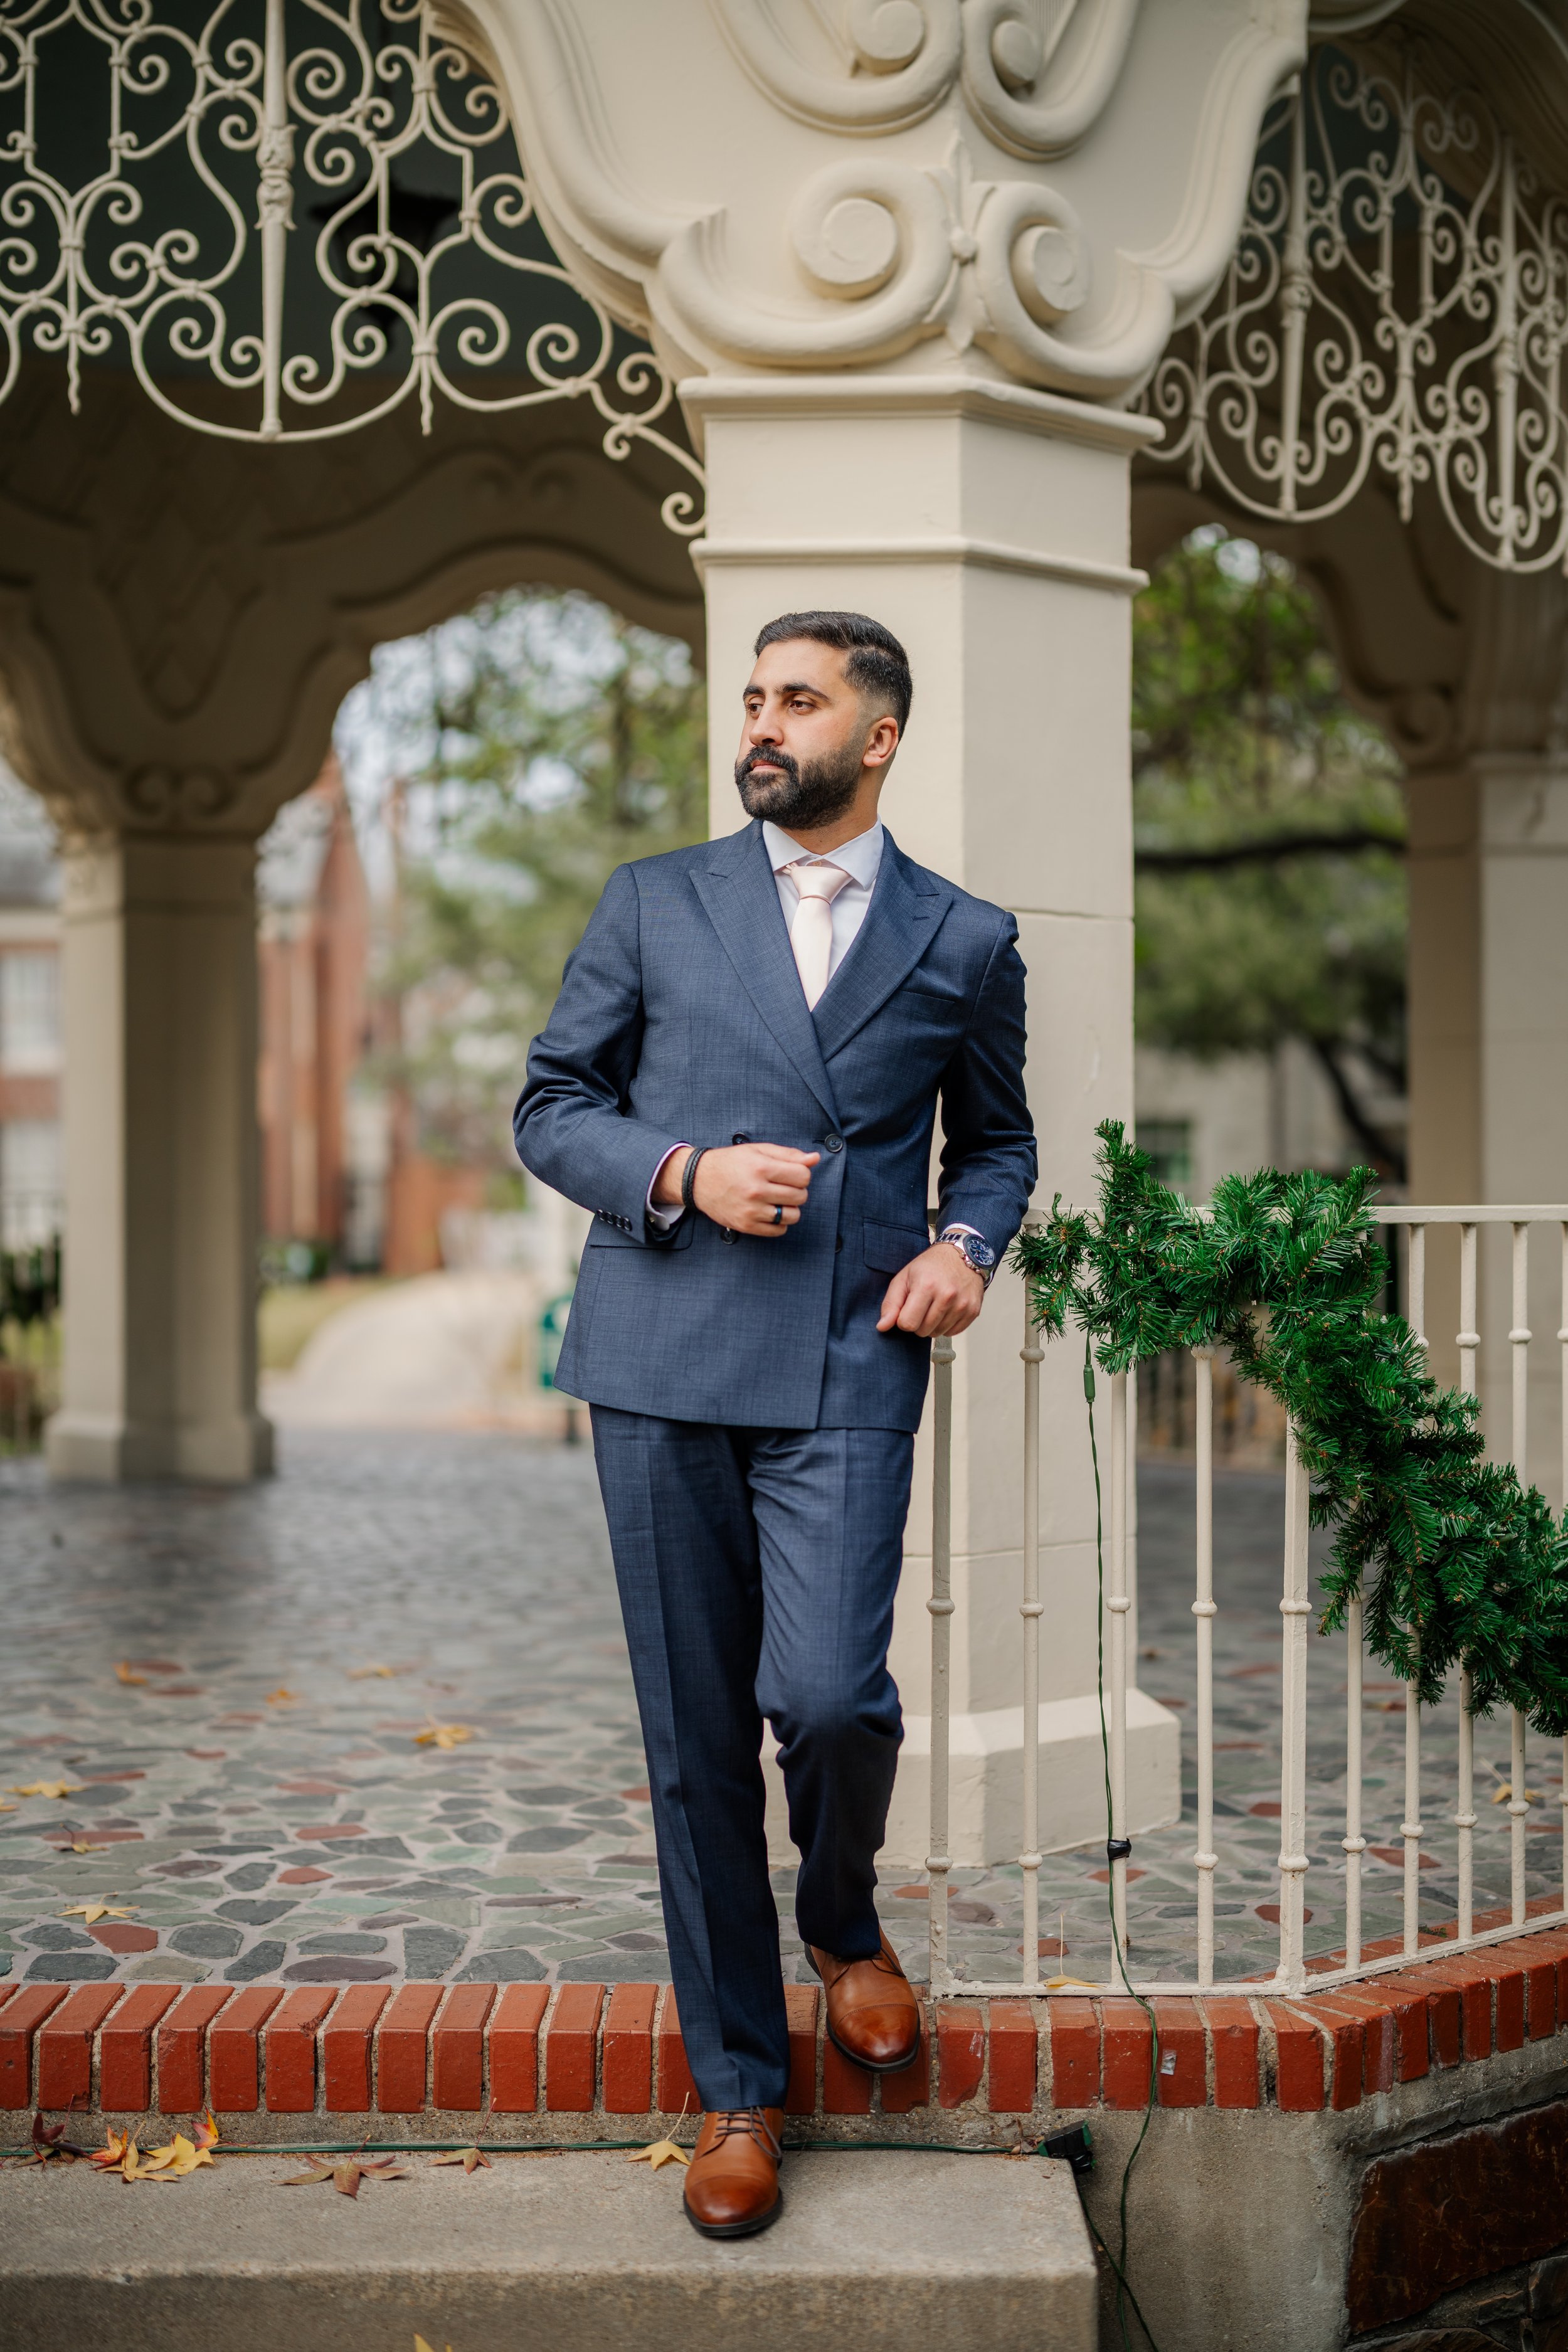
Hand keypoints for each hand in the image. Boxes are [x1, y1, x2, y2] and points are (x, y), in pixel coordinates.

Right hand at [654, 1143, 819, 1236]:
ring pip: (793, 1216)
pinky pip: (779, 1230)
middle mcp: (756, 1190)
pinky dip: (780, 1222)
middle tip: (782, 1186)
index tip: (791, 1174)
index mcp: (761, 1168)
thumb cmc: (731, 1163)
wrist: (699, 1180)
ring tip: (777, 1200)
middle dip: (797, 1190)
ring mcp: (751, 1211)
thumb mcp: (758, 1151)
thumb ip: (788, 1154)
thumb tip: (815, 1159)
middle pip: (800, 1196)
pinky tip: (770, 1211)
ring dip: (790, 1208)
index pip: (803, 1176)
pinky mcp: (746, 1226)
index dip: (802, 1175)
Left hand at [876, 1242, 984, 1338]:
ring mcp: (962, 1305)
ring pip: (937, 1334)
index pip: (907, 1324)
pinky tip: (947, 1308)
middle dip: (918, 1322)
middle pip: (922, 1331)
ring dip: (932, 1324)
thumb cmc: (931, 1265)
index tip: (908, 1307)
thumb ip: (891, 1304)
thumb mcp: (904, 1277)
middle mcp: (947, 1296)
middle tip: (922, 1304)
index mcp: (926, 1286)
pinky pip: (952, 1333)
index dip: (903, 1319)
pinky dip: (947, 1325)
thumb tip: (882, 1327)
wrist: (962, 1254)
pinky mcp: (973, 1311)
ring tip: (935, 1304)